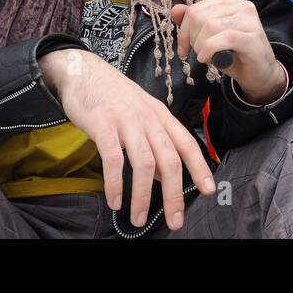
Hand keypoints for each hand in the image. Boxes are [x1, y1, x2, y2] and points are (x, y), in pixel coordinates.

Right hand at [39, 48, 215, 229]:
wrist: (83, 71)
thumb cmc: (113, 97)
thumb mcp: (141, 115)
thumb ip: (153, 144)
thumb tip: (161, 178)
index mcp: (161, 116)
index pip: (187, 144)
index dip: (200, 167)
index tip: (208, 189)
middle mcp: (149, 117)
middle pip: (169, 160)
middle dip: (174, 194)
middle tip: (174, 221)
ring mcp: (126, 120)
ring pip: (144, 163)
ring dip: (142, 196)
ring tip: (138, 219)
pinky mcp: (102, 123)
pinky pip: (113, 158)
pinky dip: (115, 183)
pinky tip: (115, 201)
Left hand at [172, 0, 285, 103]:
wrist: (259, 73)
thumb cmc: (233, 54)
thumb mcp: (209, 36)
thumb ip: (193, 21)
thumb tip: (176, 10)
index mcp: (230, 0)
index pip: (195, 9)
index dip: (183, 30)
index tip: (184, 48)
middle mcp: (242, 5)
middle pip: (199, 16)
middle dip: (192, 39)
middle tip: (198, 53)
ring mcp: (249, 19)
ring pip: (209, 26)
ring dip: (201, 47)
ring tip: (207, 57)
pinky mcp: (253, 36)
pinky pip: (224, 38)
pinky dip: (209, 50)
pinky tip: (207, 59)